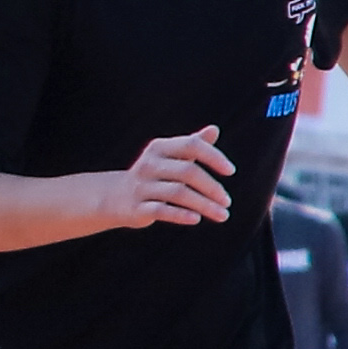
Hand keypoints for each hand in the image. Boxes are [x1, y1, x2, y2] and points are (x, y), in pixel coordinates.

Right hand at [96, 125, 235, 232]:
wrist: (116, 197)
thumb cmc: (154, 174)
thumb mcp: (171, 157)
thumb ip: (193, 144)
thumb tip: (214, 129)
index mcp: (160, 148)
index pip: (191, 145)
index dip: (213, 156)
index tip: (231, 171)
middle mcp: (149, 164)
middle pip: (187, 172)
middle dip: (212, 187)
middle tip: (228, 201)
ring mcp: (141, 186)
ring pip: (178, 193)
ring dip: (204, 205)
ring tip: (223, 214)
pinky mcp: (137, 208)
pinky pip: (161, 210)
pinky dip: (181, 215)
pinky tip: (197, 219)